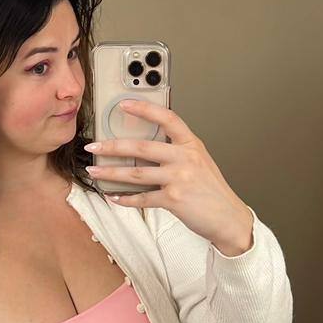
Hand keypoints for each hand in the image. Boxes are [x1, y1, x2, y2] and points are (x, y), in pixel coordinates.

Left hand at [84, 98, 253, 254]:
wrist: (228, 218)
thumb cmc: (211, 190)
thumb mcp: (199, 161)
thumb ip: (177, 150)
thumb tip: (145, 146)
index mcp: (191, 144)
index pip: (167, 118)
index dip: (144, 109)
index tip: (124, 104)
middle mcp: (185, 158)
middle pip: (142, 147)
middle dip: (112, 146)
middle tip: (94, 146)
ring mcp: (179, 178)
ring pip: (136, 173)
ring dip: (111, 173)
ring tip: (94, 172)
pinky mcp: (174, 199)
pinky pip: (142, 198)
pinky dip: (125, 199)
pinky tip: (113, 197)